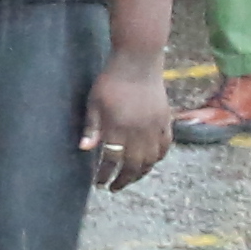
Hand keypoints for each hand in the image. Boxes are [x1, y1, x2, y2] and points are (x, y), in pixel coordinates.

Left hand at [85, 57, 174, 189]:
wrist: (138, 62)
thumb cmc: (110, 81)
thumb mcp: (94, 102)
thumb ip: (91, 127)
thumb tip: (85, 149)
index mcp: (118, 127)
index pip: (111, 159)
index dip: (104, 173)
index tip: (98, 183)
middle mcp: (138, 132)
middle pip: (133, 165)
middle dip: (123, 180)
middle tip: (113, 188)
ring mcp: (154, 127)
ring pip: (150, 159)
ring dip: (140, 173)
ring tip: (131, 178)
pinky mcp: (165, 121)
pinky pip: (165, 146)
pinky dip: (158, 158)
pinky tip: (151, 162)